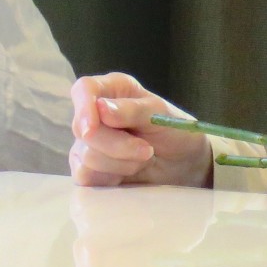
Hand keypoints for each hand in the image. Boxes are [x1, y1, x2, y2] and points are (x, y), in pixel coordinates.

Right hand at [69, 73, 212, 188]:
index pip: (84, 89)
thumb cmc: (174, 130)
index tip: (91, 129)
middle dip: (117, 145)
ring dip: (120, 164)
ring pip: (86, 156)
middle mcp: (95, 113)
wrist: (184, 163)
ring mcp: (88, 141)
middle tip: (146, 150)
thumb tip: (100, 108)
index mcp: (112, 90)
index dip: (84, 107)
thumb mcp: (161, 116)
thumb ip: (132, 110)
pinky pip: (85, 176)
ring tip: (142, 159)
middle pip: (83, 129)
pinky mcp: (88, 168)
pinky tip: (128, 172)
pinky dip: (111, 177)